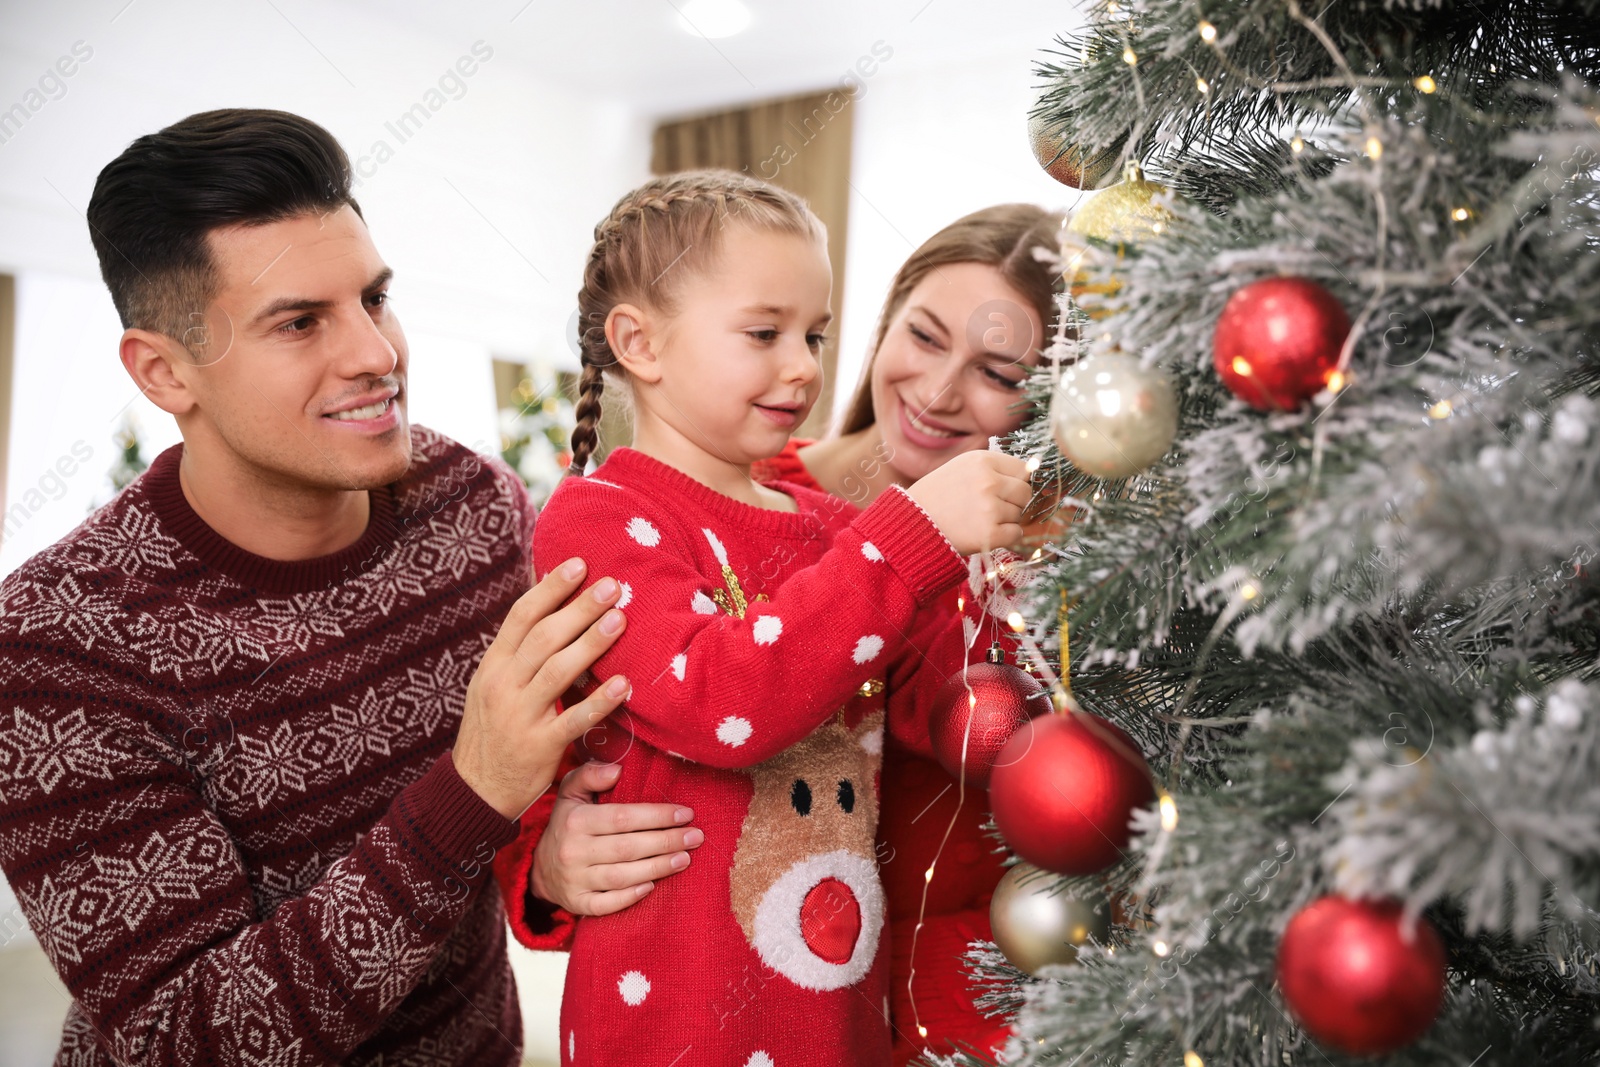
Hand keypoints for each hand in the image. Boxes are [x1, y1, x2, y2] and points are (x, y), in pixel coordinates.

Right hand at [454, 558, 629, 818]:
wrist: (475, 787)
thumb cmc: (494, 727)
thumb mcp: (494, 683)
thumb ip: (520, 651)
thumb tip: (551, 605)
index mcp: (493, 665)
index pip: (522, 616)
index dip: (551, 588)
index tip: (580, 564)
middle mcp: (504, 685)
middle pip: (544, 637)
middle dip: (579, 608)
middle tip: (612, 585)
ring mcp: (521, 716)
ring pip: (558, 671)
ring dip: (591, 643)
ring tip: (620, 619)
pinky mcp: (541, 746)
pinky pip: (574, 719)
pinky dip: (600, 701)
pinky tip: (624, 684)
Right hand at [532, 761, 704, 914]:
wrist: (541, 868)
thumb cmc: (568, 824)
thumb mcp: (571, 793)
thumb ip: (591, 775)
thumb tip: (617, 769)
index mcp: (575, 821)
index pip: (622, 818)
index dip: (657, 815)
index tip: (685, 813)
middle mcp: (573, 852)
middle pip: (628, 848)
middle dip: (666, 841)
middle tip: (695, 836)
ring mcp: (574, 881)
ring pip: (622, 877)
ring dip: (658, 868)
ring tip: (686, 858)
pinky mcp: (578, 904)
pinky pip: (607, 905)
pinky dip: (630, 897)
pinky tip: (653, 886)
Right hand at [905, 450, 1031, 554]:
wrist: (910, 524)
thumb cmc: (937, 495)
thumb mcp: (962, 467)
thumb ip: (994, 468)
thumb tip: (1032, 473)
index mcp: (982, 460)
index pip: (1023, 469)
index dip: (1017, 482)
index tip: (1005, 491)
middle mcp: (988, 481)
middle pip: (1025, 493)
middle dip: (1014, 502)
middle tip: (991, 509)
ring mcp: (990, 508)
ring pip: (1020, 515)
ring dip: (1006, 520)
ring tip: (979, 519)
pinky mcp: (989, 534)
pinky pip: (1016, 534)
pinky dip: (1005, 537)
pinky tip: (985, 533)